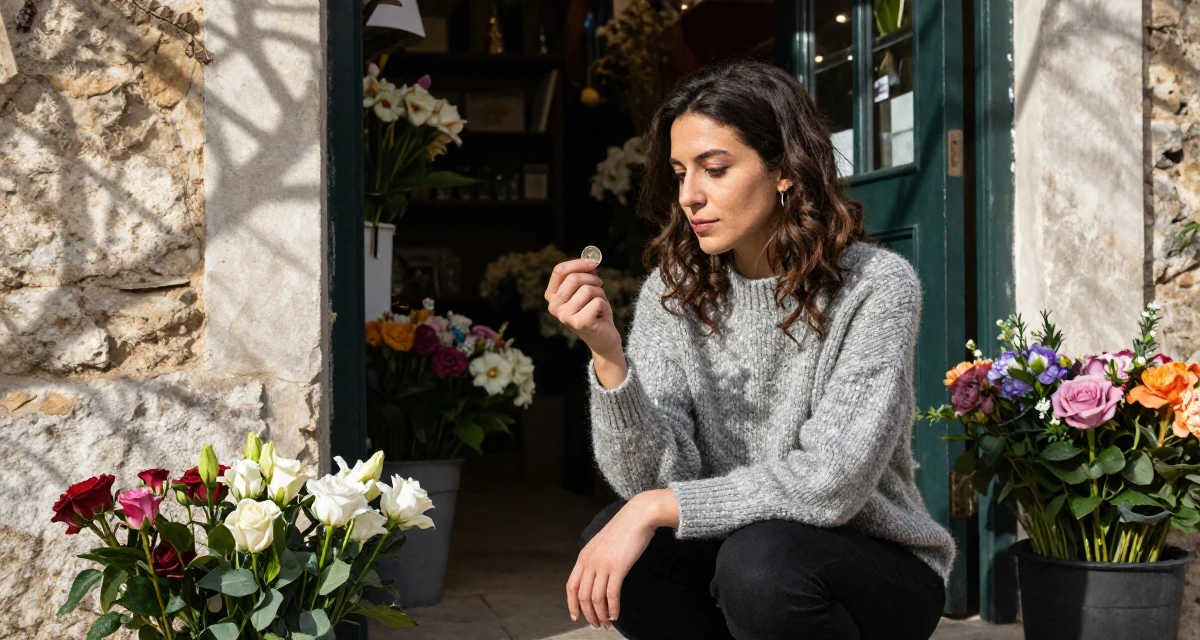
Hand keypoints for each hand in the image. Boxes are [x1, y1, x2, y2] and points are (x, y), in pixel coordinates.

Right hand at [544, 259, 622, 364]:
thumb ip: (587, 272)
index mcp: (552, 296)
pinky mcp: (579, 323)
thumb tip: (590, 256)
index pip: (559, 271)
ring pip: (587, 290)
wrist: (603, 338)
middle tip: (599, 287)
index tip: (593, 263)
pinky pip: (597, 301)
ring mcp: (564, 316)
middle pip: (574, 278)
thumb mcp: (589, 288)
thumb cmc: (594, 311)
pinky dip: (604, 305)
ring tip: (599, 305)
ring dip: (600, 294)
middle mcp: (554, 306)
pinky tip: (601, 315)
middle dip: (593, 280)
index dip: (578, 263)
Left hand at [566, 500, 657, 628]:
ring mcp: (603, 564)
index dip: (572, 604)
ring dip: (601, 615)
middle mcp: (590, 562)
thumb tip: (596, 579)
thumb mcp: (601, 544)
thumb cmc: (623, 530)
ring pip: (596, 598)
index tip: (576, 617)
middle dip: (588, 614)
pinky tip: (616, 615)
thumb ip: (595, 560)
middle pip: (583, 596)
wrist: (637, 516)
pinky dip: (613, 608)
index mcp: (583, 557)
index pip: (571, 586)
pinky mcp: (618, 567)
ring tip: (607, 623)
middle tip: (596, 625)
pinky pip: (612, 594)